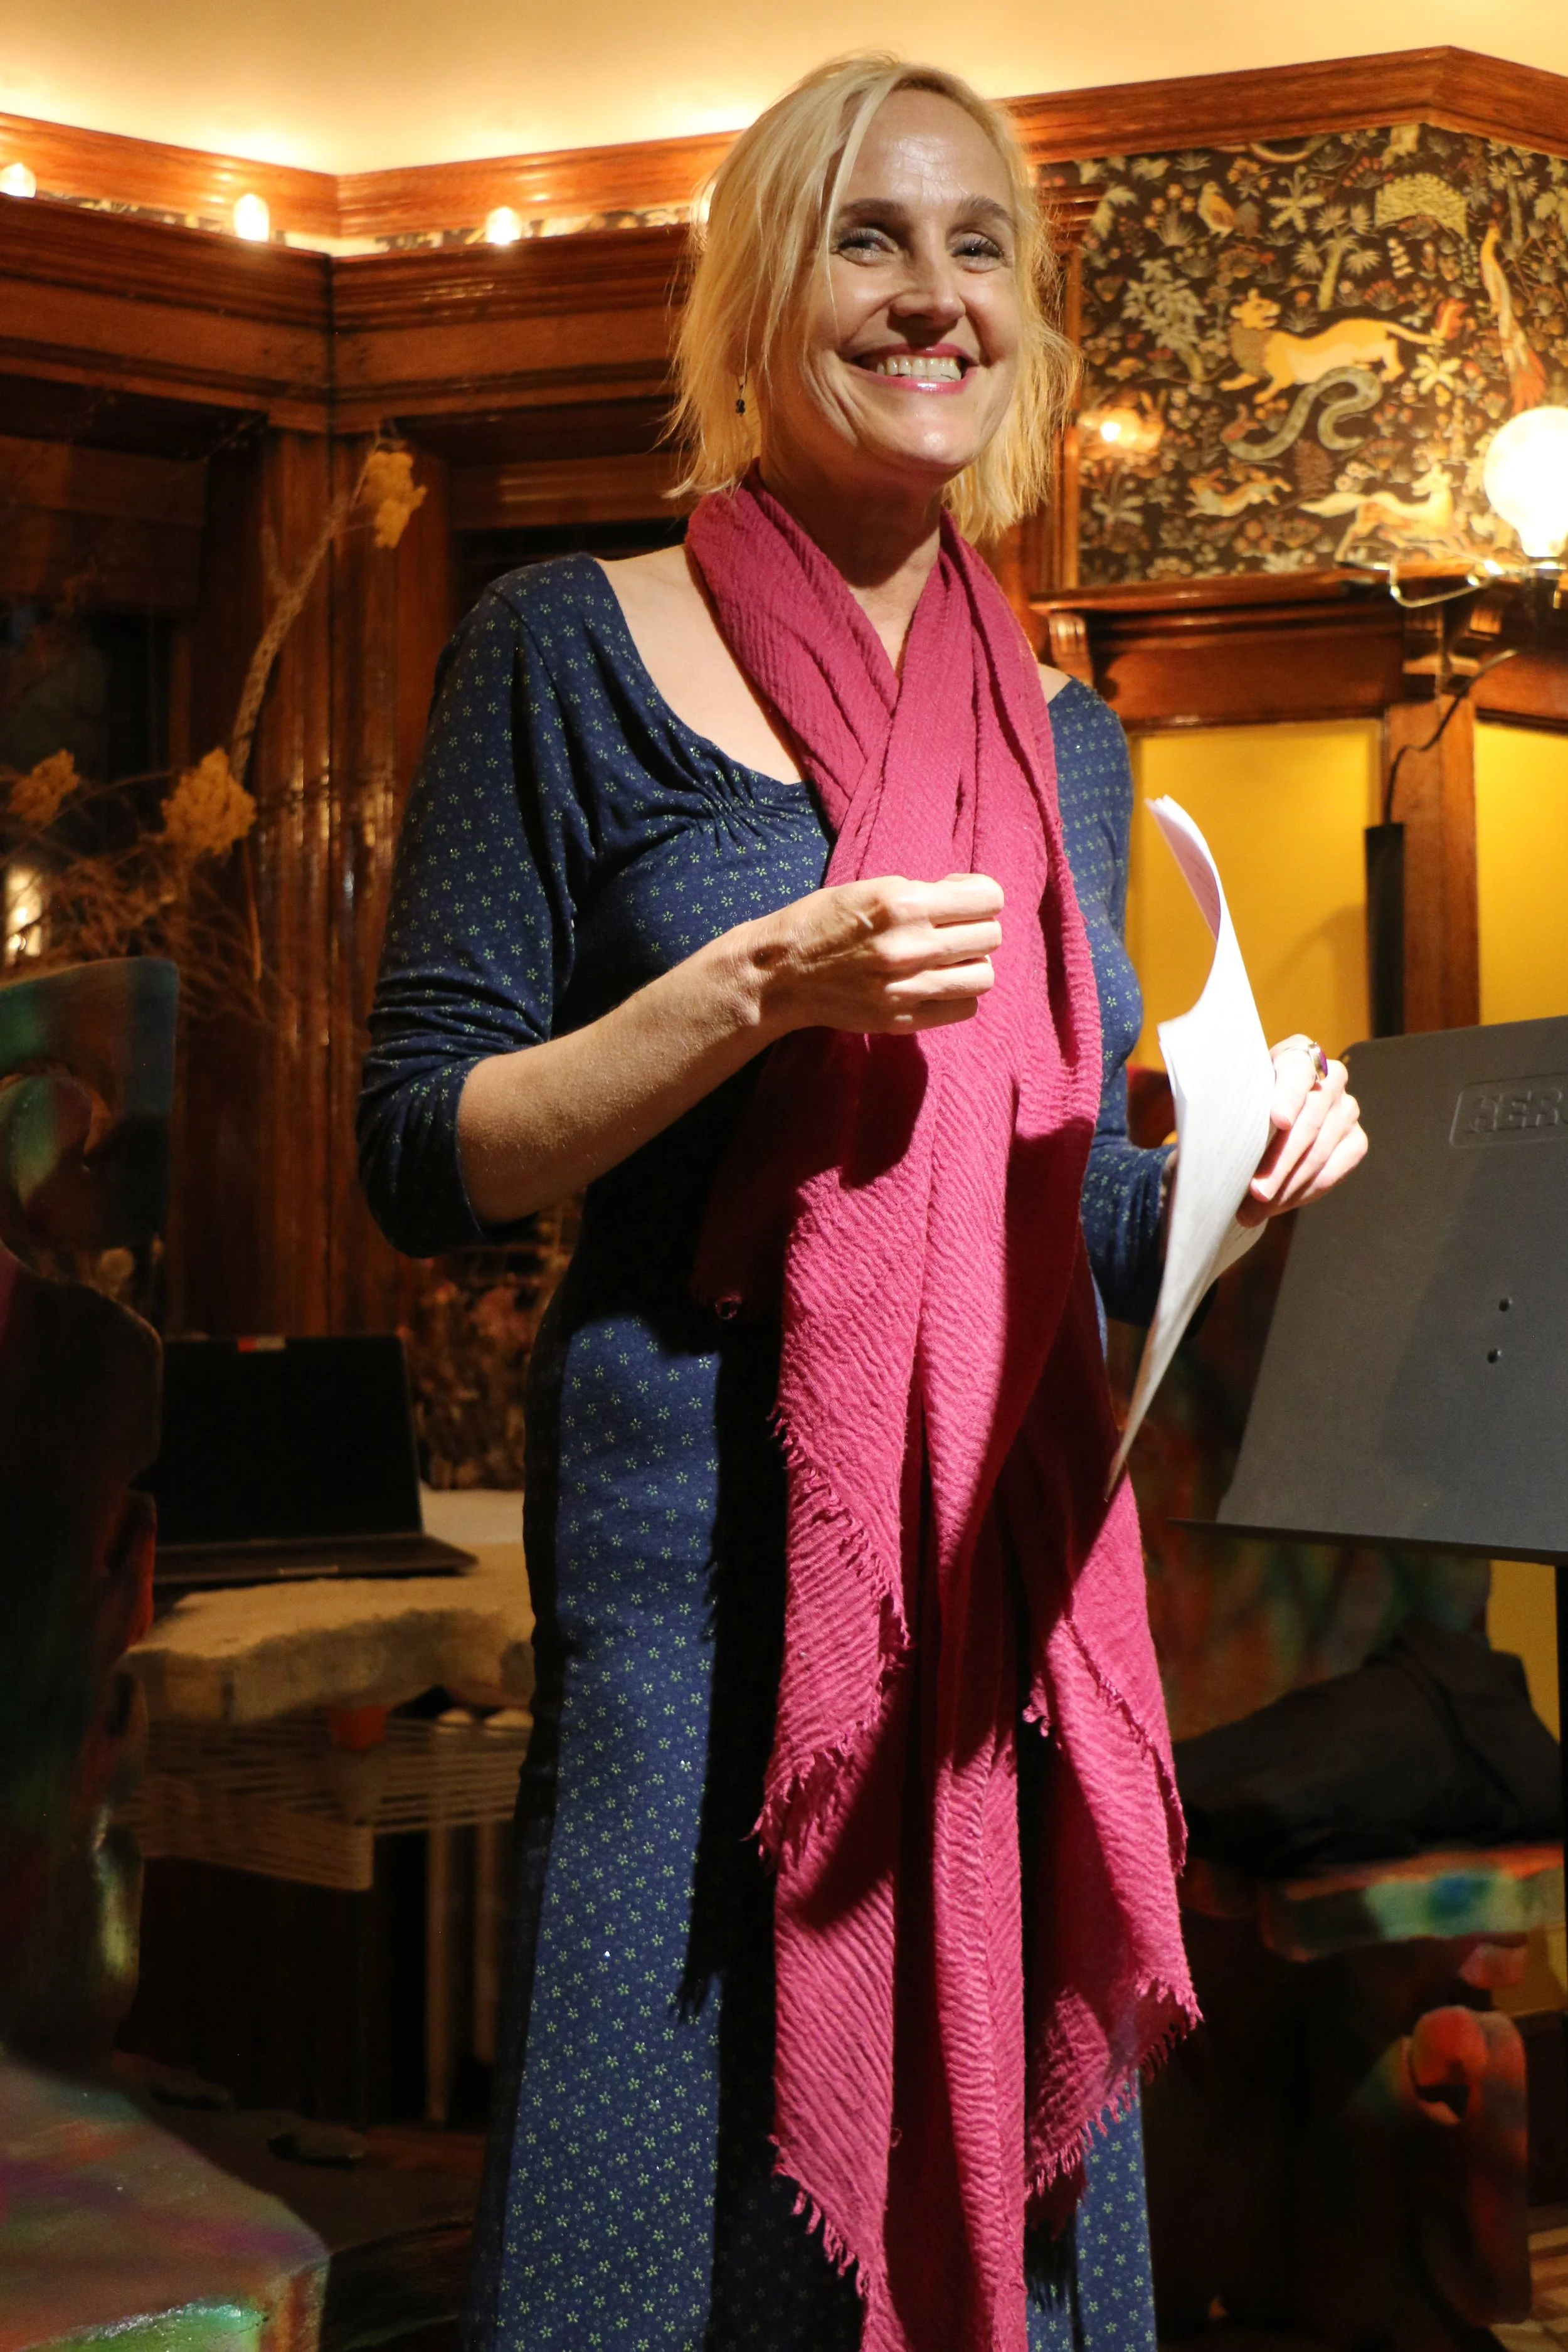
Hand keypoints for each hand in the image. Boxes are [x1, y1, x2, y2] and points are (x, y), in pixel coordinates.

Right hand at [747, 872, 1003, 1037]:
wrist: (780, 974)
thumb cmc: (823, 922)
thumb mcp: (871, 889)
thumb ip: (922, 893)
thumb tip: (968, 898)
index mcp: (903, 903)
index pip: (988, 898)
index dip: (980, 896)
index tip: (962, 900)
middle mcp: (911, 946)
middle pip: (991, 936)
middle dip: (977, 928)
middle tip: (952, 930)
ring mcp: (907, 988)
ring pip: (984, 977)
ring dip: (972, 965)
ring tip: (948, 960)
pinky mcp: (901, 1019)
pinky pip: (964, 1008)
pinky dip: (958, 995)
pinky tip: (936, 984)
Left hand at [1236, 1034, 1366, 1227]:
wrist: (1260, 1122)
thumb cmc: (1241, 1105)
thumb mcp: (1232, 1095)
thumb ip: (1229, 1101)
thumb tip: (1211, 1131)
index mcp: (1298, 1054)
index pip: (1298, 1071)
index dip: (1288, 1096)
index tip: (1278, 1122)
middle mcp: (1331, 1078)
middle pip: (1310, 1120)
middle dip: (1281, 1161)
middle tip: (1256, 1191)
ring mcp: (1347, 1109)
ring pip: (1321, 1151)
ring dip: (1287, 1185)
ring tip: (1256, 1208)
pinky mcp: (1355, 1140)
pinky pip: (1335, 1171)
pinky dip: (1305, 1191)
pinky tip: (1280, 1204)